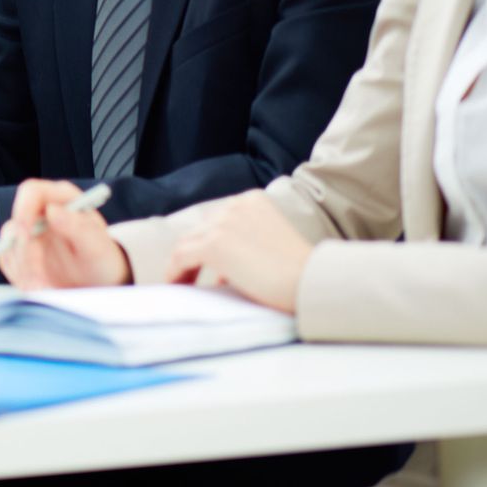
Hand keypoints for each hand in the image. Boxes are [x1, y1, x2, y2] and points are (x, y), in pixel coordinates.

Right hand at [0, 179, 130, 288]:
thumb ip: (79, 227)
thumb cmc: (103, 260)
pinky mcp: (20, 251)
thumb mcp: (98, 247)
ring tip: (46, 288)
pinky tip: (38, 286)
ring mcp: (28, 231)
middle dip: (25, 253)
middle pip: (16, 223)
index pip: (32, 192)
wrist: (100, 283)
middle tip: (39, 275)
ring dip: (23, 270)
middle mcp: (42, 211)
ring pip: (8, 245)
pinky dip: (19, 277)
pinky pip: (7, 261)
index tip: (26, 234)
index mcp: (62, 199)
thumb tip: (53, 211)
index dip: (24, 209)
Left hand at [164, 190, 311, 312]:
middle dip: (193, 253)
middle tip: (189, 275)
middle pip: (200, 230)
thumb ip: (245, 245)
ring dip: (181, 264)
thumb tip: (220, 272)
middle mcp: (234, 205)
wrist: (311, 282)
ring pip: (187, 243)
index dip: (208, 242)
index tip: (206, 264)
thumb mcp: (271, 244)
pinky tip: (176, 286)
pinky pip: (181, 257)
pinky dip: (175, 272)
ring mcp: (223, 223)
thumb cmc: (300, 273)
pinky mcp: (214, 244)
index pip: (217, 220)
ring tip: (182, 283)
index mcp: (252, 200)